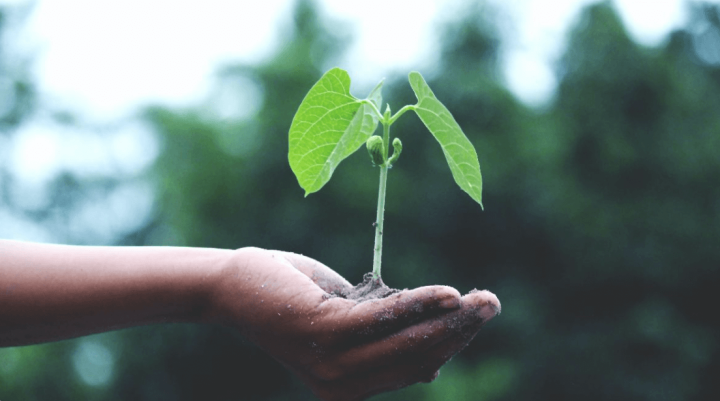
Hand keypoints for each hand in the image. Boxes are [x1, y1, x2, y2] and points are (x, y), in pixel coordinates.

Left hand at [207, 247, 499, 400]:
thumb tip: (432, 360)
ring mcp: (333, 363)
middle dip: (460, 331)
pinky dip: (418, 305)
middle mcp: (344, 384)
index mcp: (351, 385)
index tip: (476, 315)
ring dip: (449, 319)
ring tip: (481, 299)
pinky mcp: (324, 333)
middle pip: (417, 357)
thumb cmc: (293, 298)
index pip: (415, 367)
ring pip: (407, 341)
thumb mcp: (346, 319)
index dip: (451, 342)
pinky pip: (383, 320)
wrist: (236, 286)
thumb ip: (384, 335)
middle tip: (492, 303)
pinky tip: (447, 294)